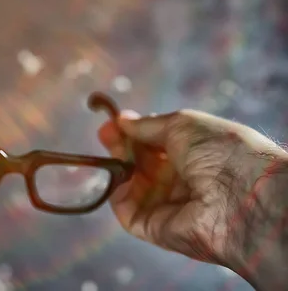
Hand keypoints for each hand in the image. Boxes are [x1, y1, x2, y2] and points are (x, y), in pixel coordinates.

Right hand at [98, 109, 287, 289]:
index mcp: (194, 153)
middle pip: (141, 163)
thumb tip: (122, 120)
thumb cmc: (220, 151)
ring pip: (132, 184)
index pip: (155, 143)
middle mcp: (182, 180)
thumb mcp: (182, 125)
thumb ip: (148, 125)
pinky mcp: (155, 227)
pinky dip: (118, 194)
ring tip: (112, 153)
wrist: (242, 197)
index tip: (113, 123)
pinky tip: (117, 178)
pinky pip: (128, 211)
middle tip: (105, 134)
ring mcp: (168, 205)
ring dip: (118, 167)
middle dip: (121, 147)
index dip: (133, 132)